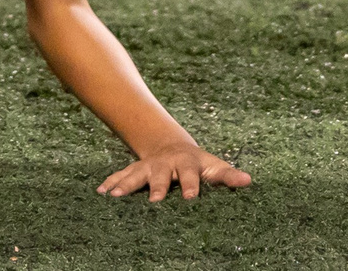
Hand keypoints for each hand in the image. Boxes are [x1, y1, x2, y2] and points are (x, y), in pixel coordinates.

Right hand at [98, 135, 250, 201]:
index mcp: (188, 164)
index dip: (192, 186)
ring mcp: (148, 166)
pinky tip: (99, 192)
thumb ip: (229, 175)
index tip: (191, 198)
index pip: (192, 175)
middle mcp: (166, 164)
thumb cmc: (198, 163)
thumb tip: (249, 181)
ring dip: (125, 185)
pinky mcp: (134, 170)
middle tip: (154, 201)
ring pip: (136, 175)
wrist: (172, 146)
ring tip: (113, 197)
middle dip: (157, 188)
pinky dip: (110, 183)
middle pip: (161, 176)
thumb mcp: (214, 166)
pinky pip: (120, 175)